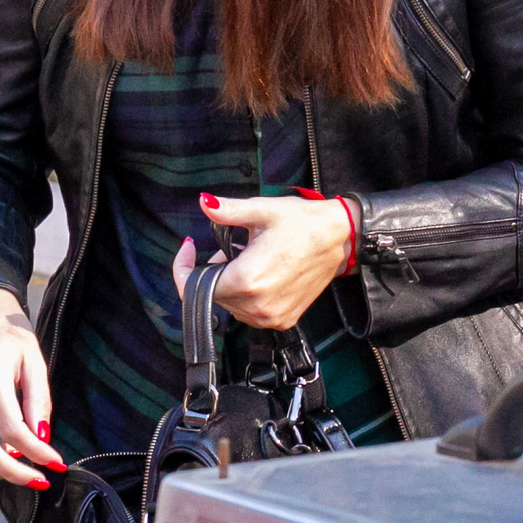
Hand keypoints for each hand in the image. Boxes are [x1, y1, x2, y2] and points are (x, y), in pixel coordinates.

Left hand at [178, 194, 351, 330]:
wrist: (339, 238)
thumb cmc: (302, 222)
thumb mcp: (262, 210)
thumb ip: (228, 210)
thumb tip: (203, 202)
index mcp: (247, 280)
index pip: (194, 285)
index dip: (183, 267)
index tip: (187, 249)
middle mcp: (257, 306)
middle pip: (214, 294)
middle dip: (213, 271)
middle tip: (230, 247)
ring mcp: (271, 317)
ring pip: (231, 305)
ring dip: (230, 285)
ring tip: (248, 259)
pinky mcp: (283, 320)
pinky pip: (250, 313)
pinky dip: (248, 296)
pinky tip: (262, 274)